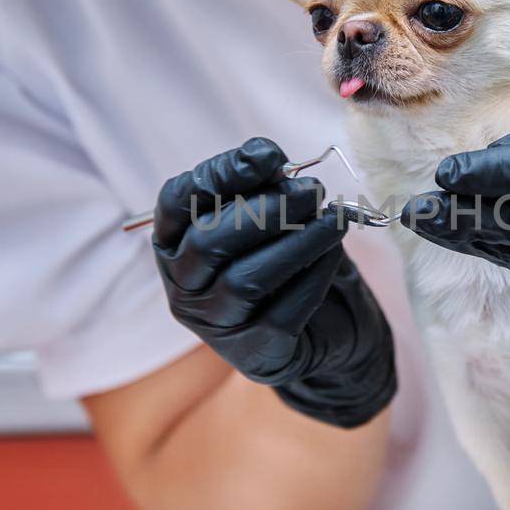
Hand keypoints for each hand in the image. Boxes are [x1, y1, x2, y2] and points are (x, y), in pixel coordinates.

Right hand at [152, 138, 395, 427]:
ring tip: (335, 219)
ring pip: (245, 281)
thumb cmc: (285, 258)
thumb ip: (263, 186)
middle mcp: (183, 286)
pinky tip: (334, 253)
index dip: (220, 174)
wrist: (322, 329)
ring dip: (297, 242)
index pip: (178, 201)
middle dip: (265, 210)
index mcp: (174, 242)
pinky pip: (282, 312)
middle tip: (313, 190)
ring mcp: (213, 325)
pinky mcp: (252, 353)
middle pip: (208, 242)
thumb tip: (268, 157)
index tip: (269, 156)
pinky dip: (313, 276)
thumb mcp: (270, 215)